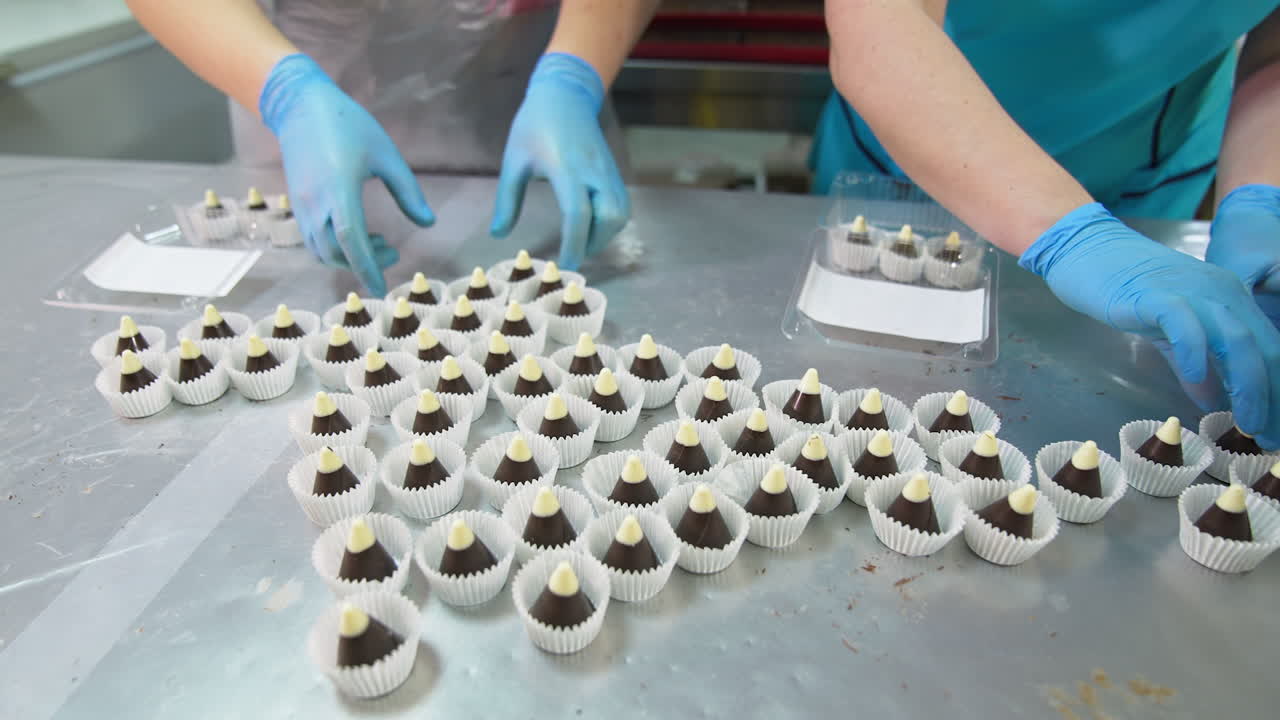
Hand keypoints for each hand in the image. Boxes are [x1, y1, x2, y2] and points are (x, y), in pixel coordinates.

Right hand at [259, 54, 433, 294]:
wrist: (300, 106)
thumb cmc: (349, 126)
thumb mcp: (386, 155)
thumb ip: (408, 191)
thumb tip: (428, 223)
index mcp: (338, 189)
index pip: (350, 240)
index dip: (367, 266)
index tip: (381, 286)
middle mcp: (314, 203)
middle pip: (334, 253)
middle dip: (363, 263)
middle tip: (392, 252)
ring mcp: (300, 206)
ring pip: (320, 251)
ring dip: (348, 257)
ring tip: (377, 242)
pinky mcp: (295, 205)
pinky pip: (312, 240)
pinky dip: (334, 248)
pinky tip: (356, 234)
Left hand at [490, 53, 627, 270]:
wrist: (565, 93)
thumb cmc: (535, 124)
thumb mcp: (514, 161)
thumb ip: (507, 200)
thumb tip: (498, 233)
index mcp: (566, 169)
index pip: (577, 215)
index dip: (573, 244)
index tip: (563, 265)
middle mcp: (593, 172)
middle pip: (609, 218)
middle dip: (594, 244)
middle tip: (574, 256)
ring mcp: (608, 171)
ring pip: (620, 213)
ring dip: (606, 235)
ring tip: (583, 244)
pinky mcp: (613, 171)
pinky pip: (621, 204)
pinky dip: (611, 222)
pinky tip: (593, 227)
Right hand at [1020, 202, 1279, 446]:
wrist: (1085, 248)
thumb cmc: (1124, 287)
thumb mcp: (1167, 330)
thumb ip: (1192, 364)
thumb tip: (1213, 400)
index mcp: (1230, 299)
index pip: (1268, 350)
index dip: (1275, 392)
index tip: (1274, 430)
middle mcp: (1222, 292)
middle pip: (1264, 349)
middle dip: (1271, 398)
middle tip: (1271, 440)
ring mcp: (1190, 291)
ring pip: (1237, 340)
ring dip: (1250, 387)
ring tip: (1249, 424)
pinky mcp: (1154, 295)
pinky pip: (1186, 325)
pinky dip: (1197, 356)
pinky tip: (1199, 387)